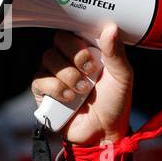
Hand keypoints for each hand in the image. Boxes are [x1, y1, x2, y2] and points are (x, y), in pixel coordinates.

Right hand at [31, 23, 132, 145]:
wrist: (104, 133)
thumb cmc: (114, 103)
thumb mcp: (122, 77)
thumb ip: (116, 53)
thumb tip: (111, 28)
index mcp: (86, 51)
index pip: (74, 31)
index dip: (79, 39)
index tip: (91, 53)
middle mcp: (68, 59)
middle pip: (58, 41)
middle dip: (74, 56)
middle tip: (89, 71)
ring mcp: (54, 75)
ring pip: (48, 58)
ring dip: (68, 75)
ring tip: (83, 90)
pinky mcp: (44, 92)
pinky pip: (39, 80)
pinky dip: (56, 88)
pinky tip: (70, 99)